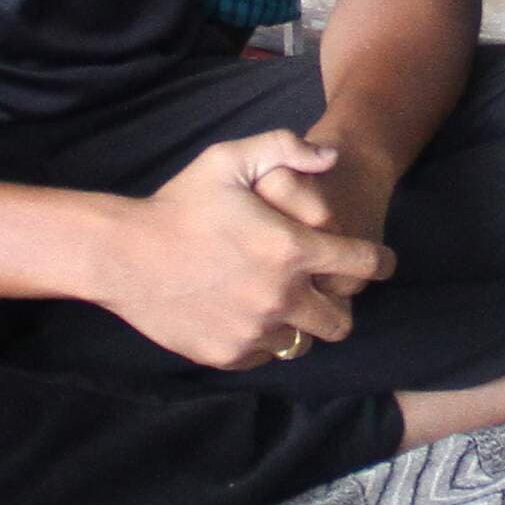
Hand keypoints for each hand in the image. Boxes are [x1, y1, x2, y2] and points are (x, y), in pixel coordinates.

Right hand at [113, 131, 391, 369]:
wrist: (122, 255)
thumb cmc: (179, 204)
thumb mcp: (228, 160)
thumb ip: (286, 148)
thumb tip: (332, 157)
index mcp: (290, 249)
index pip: (362, 264)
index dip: (380, 262)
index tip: (382, 263)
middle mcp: (280, 296)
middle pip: (342, 319)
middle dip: (341, 304)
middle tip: (325, 290)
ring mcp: (254, 331)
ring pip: (303, 341)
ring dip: (300, 323)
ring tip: (282, 302)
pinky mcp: (229, 354)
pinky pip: (266, 355)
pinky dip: (264, 339)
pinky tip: (247, 314)